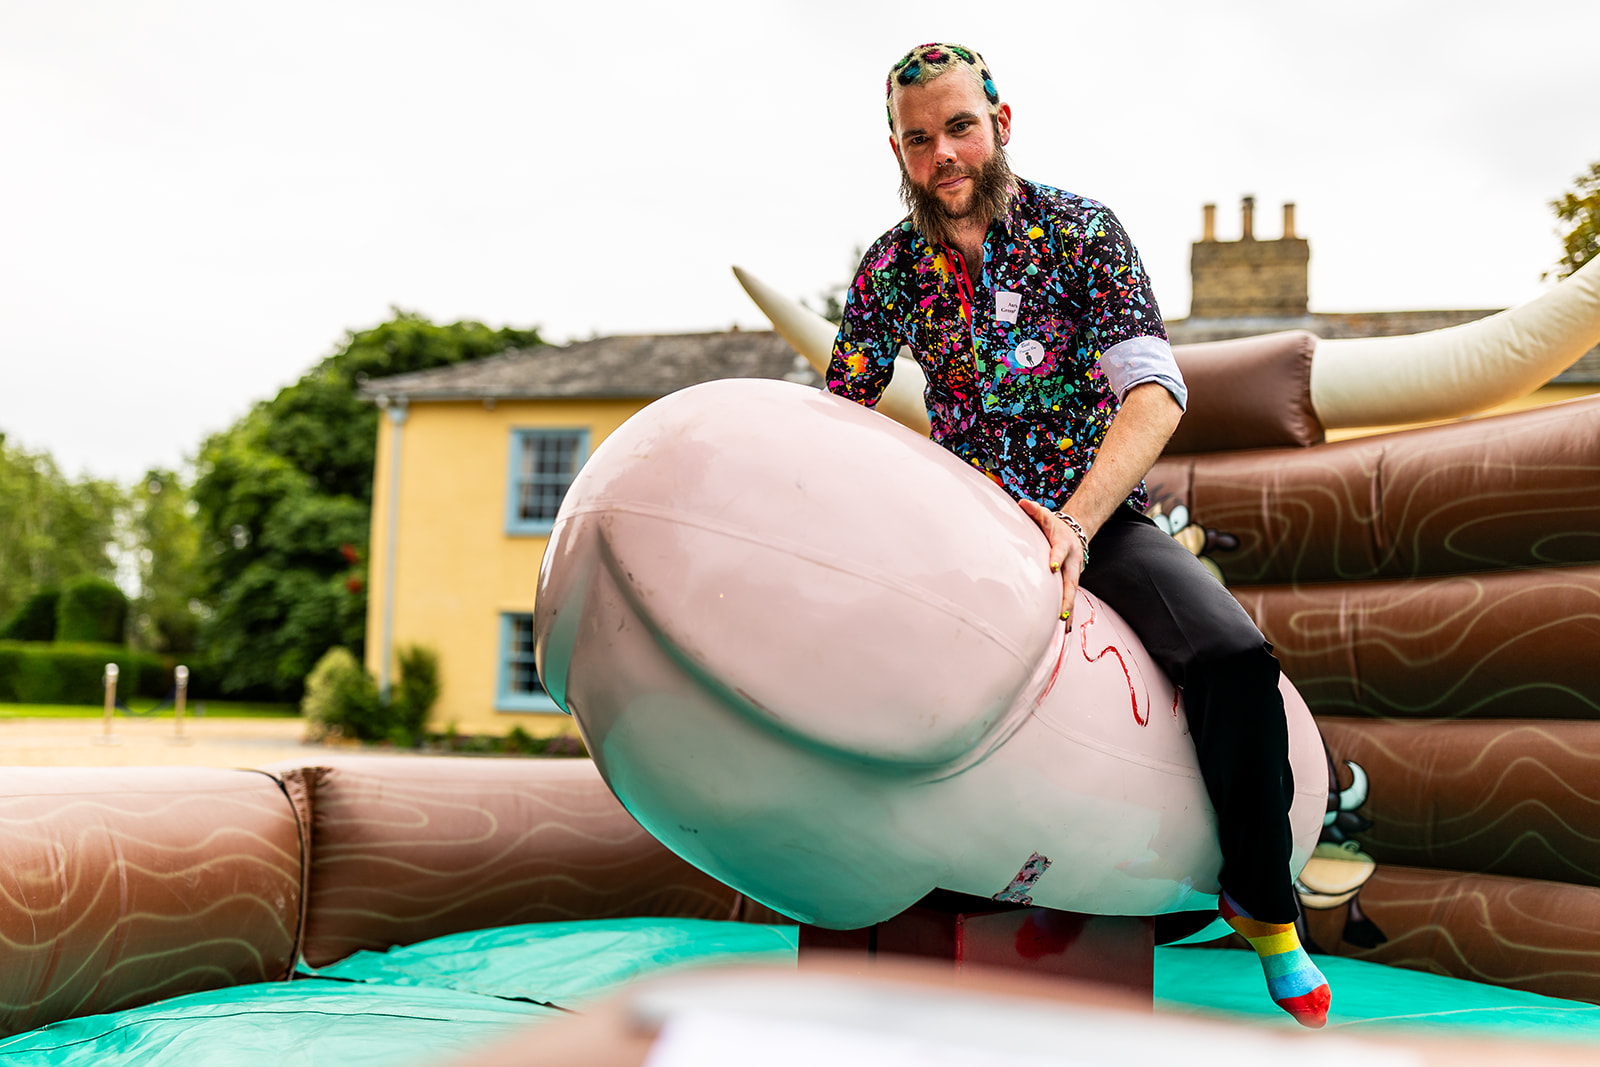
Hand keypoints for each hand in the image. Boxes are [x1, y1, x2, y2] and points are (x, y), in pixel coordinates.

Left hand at [1018, 499, 1083, 621]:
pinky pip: (1069, 598)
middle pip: (1070, 581)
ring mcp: (1072, 574)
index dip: (1056, 558)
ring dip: (1068, 610)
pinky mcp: (1070, 583)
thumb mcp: (1045, 516)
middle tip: (1062, 612)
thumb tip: (1022, 503)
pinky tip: (1065, 629)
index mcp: (1064, 545)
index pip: (1059, 551)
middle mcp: (1071, 562)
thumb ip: (1034, 511)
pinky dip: (1068, 613)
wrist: (1074, 533)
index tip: (1051, 567)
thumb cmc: (1054, 526)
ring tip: (1064, 626)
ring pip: (1071, 594)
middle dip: (1066, 597)